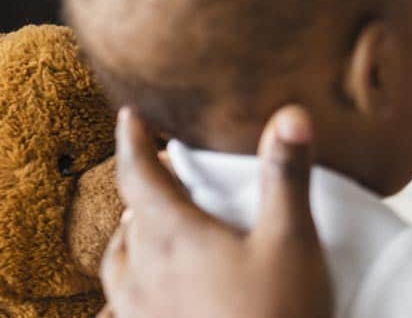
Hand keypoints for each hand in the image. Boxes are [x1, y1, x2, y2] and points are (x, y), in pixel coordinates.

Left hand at [99, 106, 332, 317]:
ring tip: (146, 224)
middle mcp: (145, 270)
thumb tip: (291, 113)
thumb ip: (286, 175)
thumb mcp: (292, 239)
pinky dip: (128, 282)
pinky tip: (143, 292)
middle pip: (130, 215)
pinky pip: (122, 303)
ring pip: (118, 260)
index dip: (132, 140)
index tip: (129, 115)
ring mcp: (141, 309)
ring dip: (131, 233)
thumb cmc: (281, 312)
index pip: (138, 175)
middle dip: (144, 186)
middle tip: (163, 168)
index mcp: (174, 235)